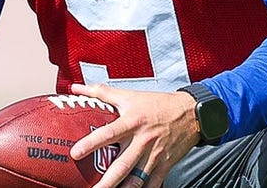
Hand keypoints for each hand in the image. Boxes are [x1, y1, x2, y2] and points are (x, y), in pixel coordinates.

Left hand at [69, 83, 200, 187]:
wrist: (191, 113)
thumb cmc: (157, 104)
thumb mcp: (129, 95)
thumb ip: (101, 92)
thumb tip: (75, 88)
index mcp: (132, 122)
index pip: (108, 133)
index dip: (91, 143)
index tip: (75, 153)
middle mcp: (142, 140)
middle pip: (122, 164)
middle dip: (106, 181)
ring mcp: (154, 155)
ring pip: (137, 179)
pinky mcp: (165, 165)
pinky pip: (153, 183)